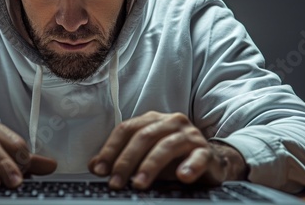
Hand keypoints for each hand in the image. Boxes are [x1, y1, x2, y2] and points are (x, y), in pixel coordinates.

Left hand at [88, 111, 246, 188]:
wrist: (209, 161)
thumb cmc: (172, 158)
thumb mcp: (143, 157)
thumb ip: (120, 159)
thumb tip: (94, 166)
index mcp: (152, 120)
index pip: (126, 130)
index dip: (110, 149)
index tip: (99, 170)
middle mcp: (170, 122)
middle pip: (143, 137)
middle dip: (125, 161)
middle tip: (115, 182)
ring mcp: (189, 135)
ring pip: (166, 146)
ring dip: (150, 166)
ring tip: (139, 184)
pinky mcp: (206, 151)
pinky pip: (199, 157)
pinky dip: (190, 166)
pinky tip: (182, 176)